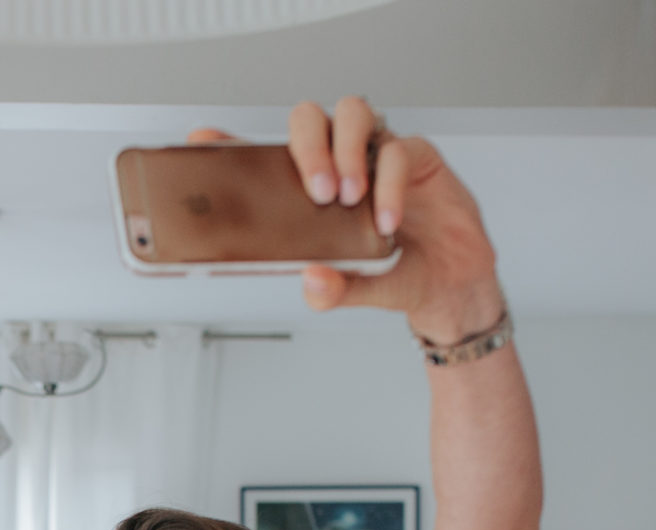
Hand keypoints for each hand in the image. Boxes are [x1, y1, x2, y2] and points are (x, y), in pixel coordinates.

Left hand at [188, 97, 500, 340]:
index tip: (202, 139)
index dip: (232, 144)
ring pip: (352, 113)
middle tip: (316, 190)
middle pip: (309, 119)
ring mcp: (377, 154)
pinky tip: (386, 218)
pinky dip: (389, 184)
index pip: (267, 157)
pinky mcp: (416, 156)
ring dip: (345, 152)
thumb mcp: (359, 290)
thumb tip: (313, 282)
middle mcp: (341, 163)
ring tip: (349, 197)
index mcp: (312, 191)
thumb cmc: (398, 275)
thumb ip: (333, 290)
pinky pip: (398, 150)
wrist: (452, 286)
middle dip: (306, 146)